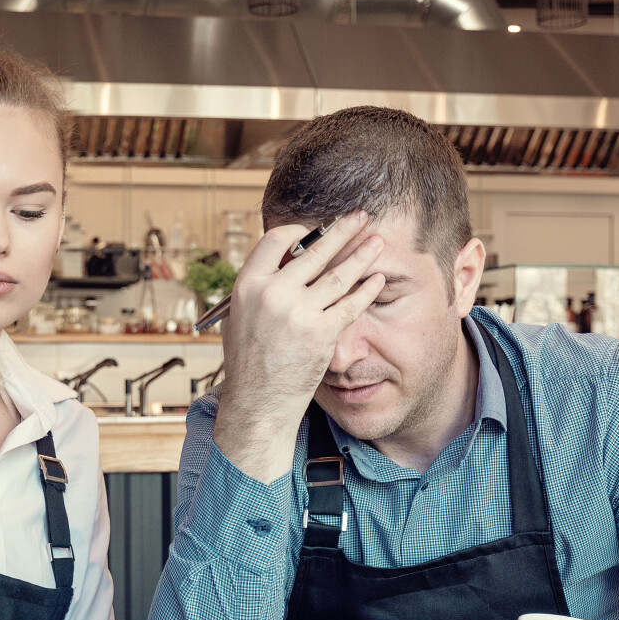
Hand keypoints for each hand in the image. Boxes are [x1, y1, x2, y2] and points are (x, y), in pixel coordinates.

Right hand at [213, 214, 386, 482]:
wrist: (257, 403)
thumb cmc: (248, 362)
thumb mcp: (240, 316)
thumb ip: (259, 287)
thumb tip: (282, 261)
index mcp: (247, 285)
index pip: (277, 239)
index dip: (300, 230)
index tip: (317, 229)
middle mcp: (272, 294)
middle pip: (314, 251)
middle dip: (342, 230)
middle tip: (360, 216)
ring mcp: (298, 314)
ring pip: (338, 275)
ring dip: (362, 254)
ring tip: (377, 241)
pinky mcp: (321, 333)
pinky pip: (350, 304)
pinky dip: (367, 289)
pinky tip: (378, 279)